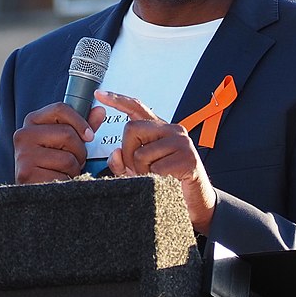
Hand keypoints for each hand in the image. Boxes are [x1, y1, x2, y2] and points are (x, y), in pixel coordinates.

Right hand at [14, 102, 105, 183]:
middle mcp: (24, 135)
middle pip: (67, 134)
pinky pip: (61, 176)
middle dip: (79, 151)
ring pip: (67, 158)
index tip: (89, 135)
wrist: (35, 191)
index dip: (80, 121)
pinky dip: (66, 181)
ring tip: (65, 171)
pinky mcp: (26, 174)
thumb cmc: (52, 161)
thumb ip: (83, 125)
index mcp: (33, 121)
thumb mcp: (67, 140)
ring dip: (74, 168)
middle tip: (74, 159)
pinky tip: (58, 181)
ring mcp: (23, 155)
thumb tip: (99, 111)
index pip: (60, 109)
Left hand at [95, 90, 215, 234]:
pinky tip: (166, 182)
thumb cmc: (167, 182)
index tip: (100, 95)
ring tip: (155, 177)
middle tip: (139, 169)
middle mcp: (172, 130)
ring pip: (140, 153)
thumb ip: (122, 162)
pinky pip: (155, 169)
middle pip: (131, 129)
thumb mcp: (138, 171)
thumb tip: (115, 153)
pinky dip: (154, 180)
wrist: (195, 202)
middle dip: (127, 153)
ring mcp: (181, 142)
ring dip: (141, 172)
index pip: (137, 108)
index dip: (118, 100)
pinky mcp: (188, 158)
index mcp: (160, 129)